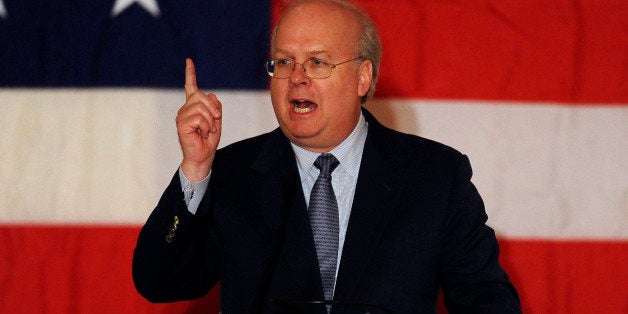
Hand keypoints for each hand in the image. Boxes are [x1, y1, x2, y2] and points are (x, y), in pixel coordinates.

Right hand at [176, 58, 221, 181]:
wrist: (203, 157)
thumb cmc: (208, 141)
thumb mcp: (217, 121)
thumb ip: (215, 107)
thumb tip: (212, 95)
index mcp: (193, 107)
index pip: (191, 87)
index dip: (190, 74)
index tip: (189, 61)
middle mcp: (185, 109)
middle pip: (201, 96)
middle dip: (213, 108)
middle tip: (215, 121)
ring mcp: (182, 116)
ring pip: (201, 107)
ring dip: (210, 121)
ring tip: (207, 131)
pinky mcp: (181, 124)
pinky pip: (199, 118)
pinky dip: (206, 127)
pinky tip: (202, 134)